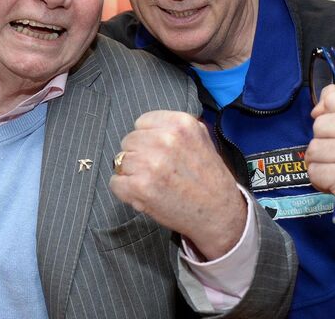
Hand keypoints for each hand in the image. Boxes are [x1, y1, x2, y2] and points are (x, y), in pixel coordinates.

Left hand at [109, 111, 246, 260]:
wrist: (219, 213)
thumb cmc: (209, 178)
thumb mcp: (201, 138)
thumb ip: (174, 127)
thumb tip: (147, 127)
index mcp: (180, 124)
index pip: (142, 122)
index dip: (147, 139)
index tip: (157, 151)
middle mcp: (165, 140)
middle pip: (128, 141)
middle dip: (138, 155)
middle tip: (156, 170)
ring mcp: (151, 163)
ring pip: (120, 160)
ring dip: (131, 173)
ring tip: (152, 182)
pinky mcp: (140, 187)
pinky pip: (115, 182)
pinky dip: (125, 190)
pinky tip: (145, 194)